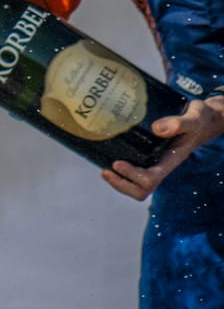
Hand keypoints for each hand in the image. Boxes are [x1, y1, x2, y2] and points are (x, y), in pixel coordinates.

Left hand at [103, 96, 223, 199]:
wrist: (204, 120)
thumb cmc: (200, 120)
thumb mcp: (194, 118)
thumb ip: (179, 123)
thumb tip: (156, 129)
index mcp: (171, 161)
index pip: (150, 179)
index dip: (132, 176)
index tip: (117, 163)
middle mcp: (162, 165)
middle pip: (141, 189)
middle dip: (122, 184)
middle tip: (105, 171)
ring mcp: (156, 162)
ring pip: (137, 184)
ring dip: (119, 181)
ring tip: (105, 170)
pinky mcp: (150, 156)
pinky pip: (135, 171)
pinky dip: (121, 171)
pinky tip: (110, 157)